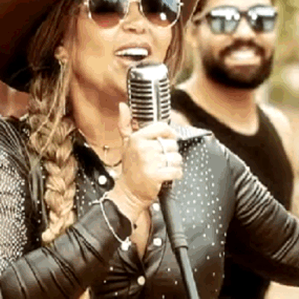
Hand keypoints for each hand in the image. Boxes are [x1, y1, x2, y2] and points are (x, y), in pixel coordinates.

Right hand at [108, 102, 182, 216]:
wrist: (128, 192)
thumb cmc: (130, 168)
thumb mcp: (126, 143)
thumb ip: (126, 124)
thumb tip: (123, 106)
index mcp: (137, 138)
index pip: (162, 127)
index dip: (169, 134)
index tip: (168, 140)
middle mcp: (143, 148)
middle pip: (171, 144)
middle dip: (170, 153)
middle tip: (160, 160)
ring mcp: (149, 162)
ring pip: (176, 158)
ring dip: (173, 164)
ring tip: (163, 168)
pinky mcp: (156, 175)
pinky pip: (176, 171)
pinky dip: (175, 174)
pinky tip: (167, 176)